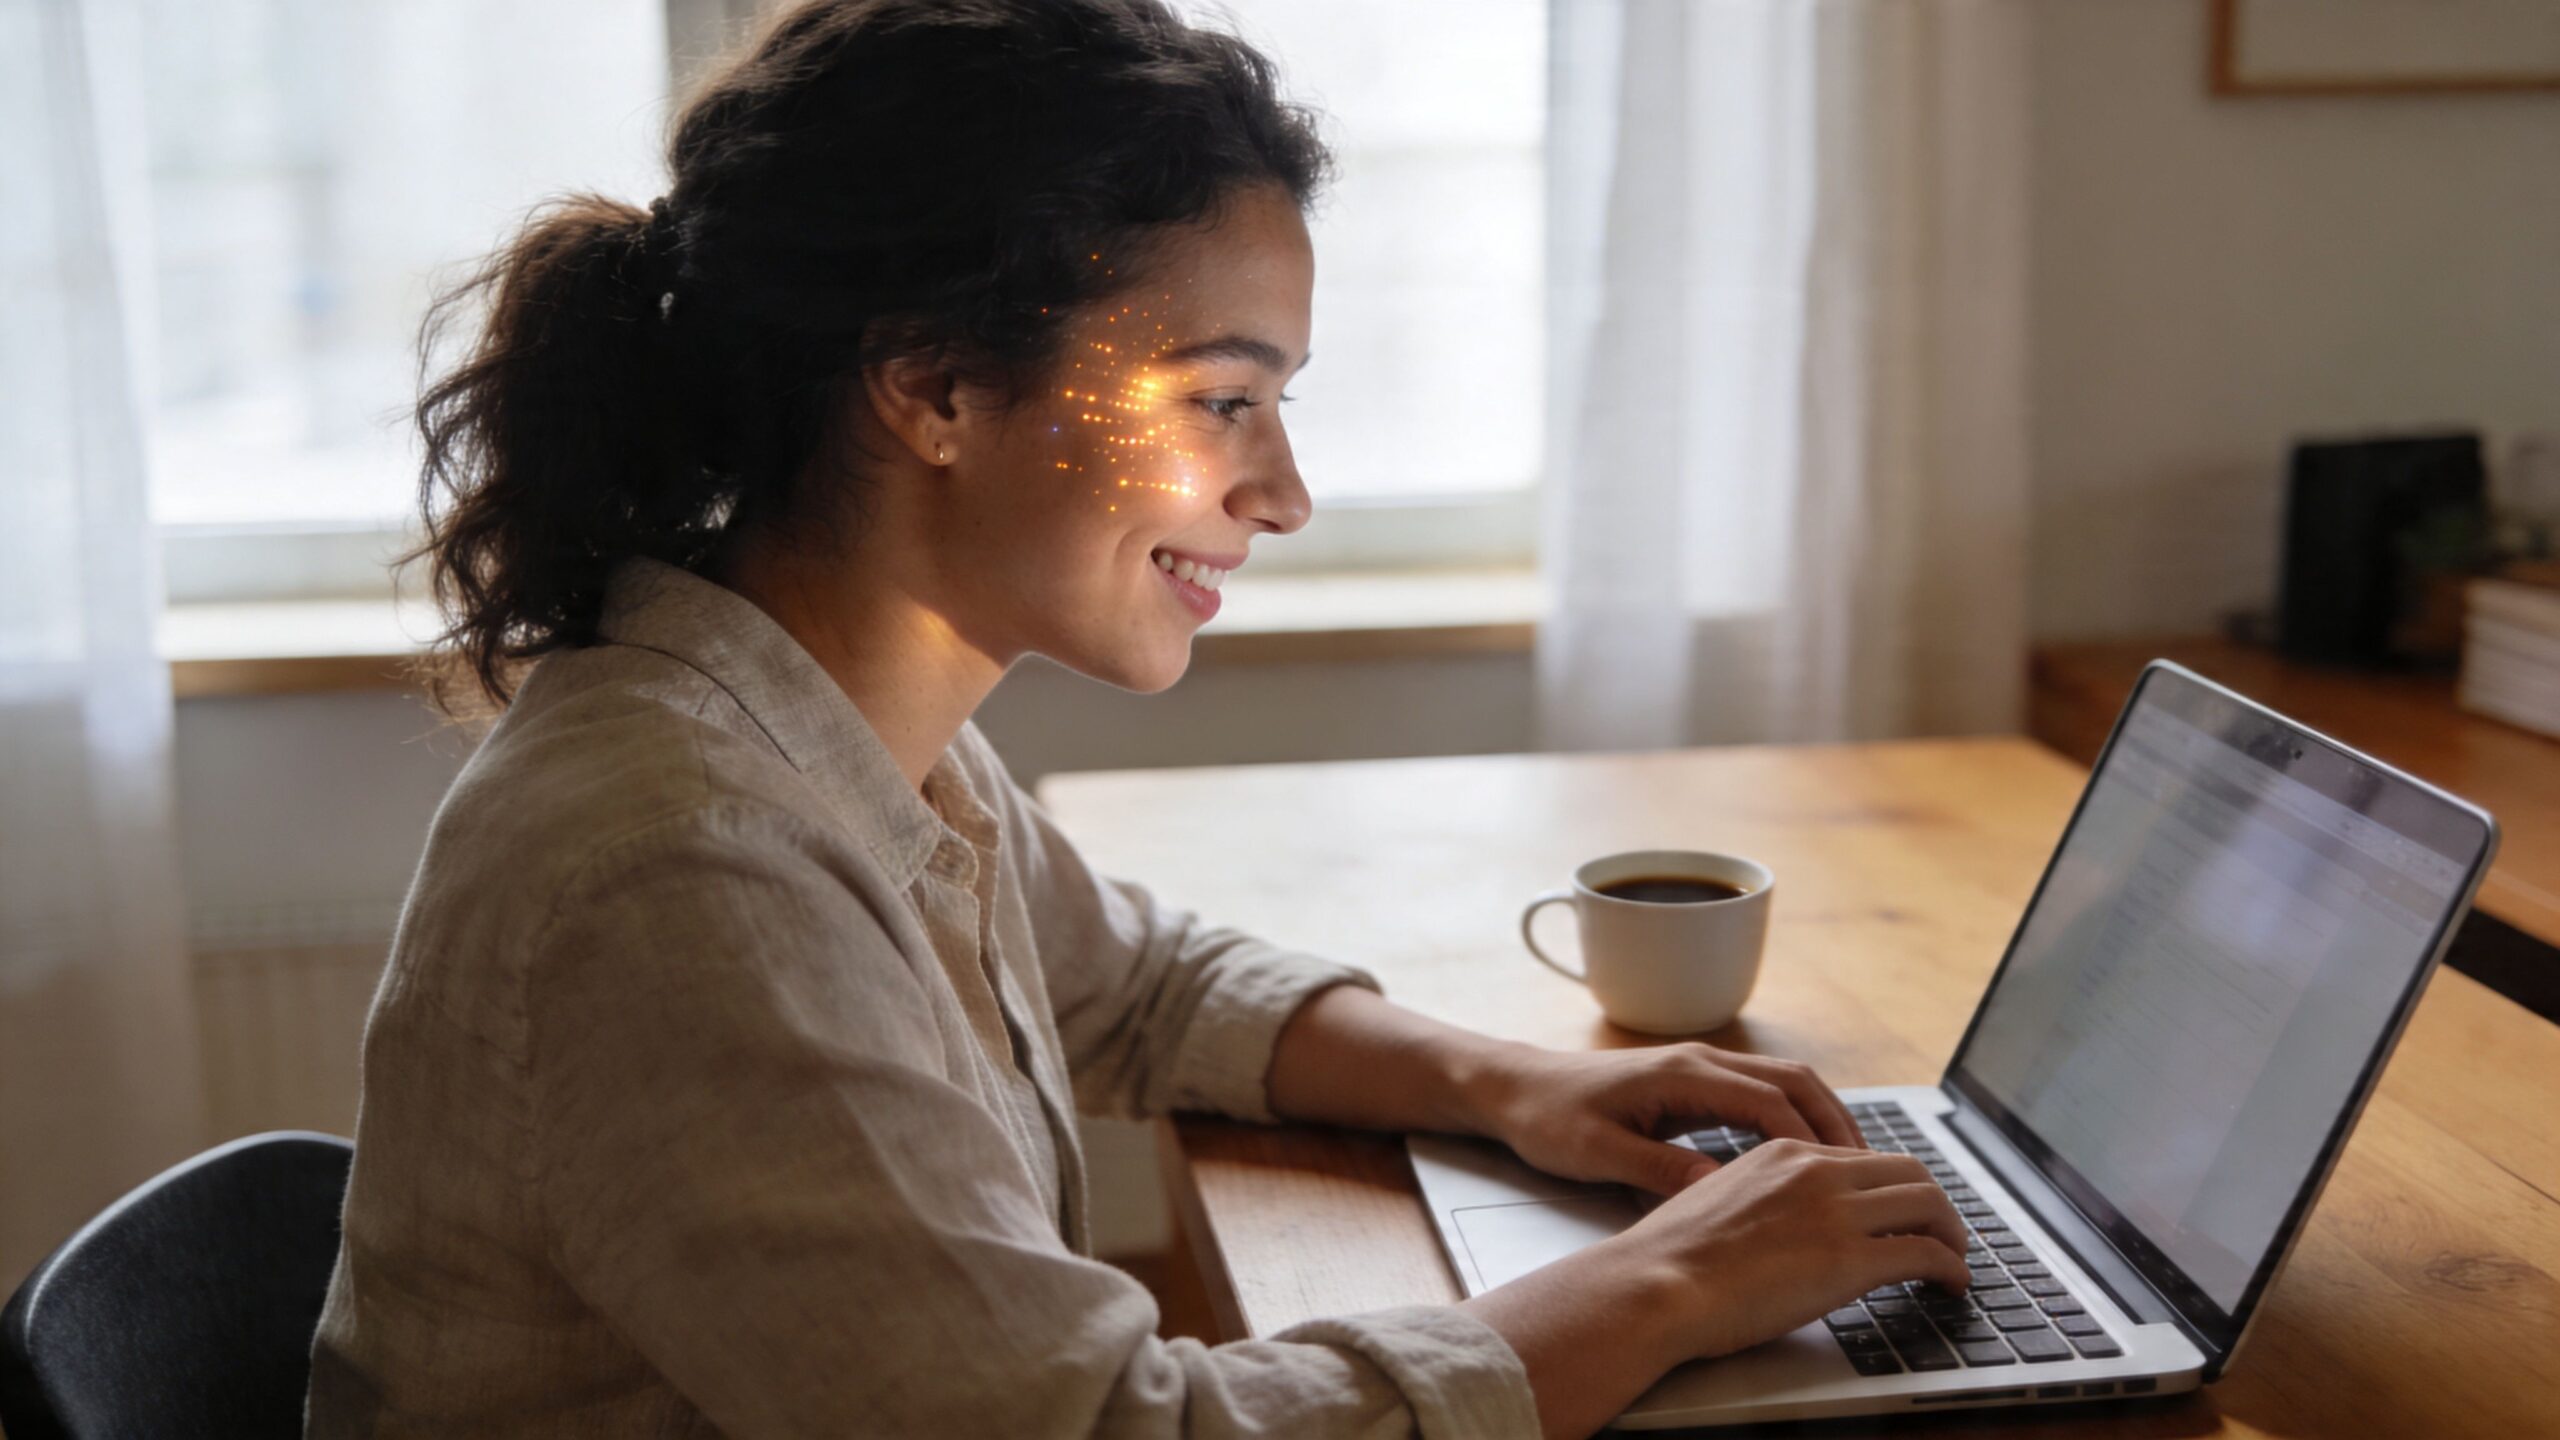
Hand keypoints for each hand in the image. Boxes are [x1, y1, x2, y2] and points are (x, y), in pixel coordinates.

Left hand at [1467, 1042, 1863, 1196]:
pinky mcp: (1692, 1082)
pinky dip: (1794, 1119)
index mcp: (1681, 1075)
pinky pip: (1761, 1093)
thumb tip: (1717, 1188)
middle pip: (1793, 1082)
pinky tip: (1806, 1157)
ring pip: (1783, 1083)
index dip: (1813, 1142)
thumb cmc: (1548, 1119)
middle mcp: (1699, 1061)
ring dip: (1821, 1120)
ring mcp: (1698, 1067)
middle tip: (1874, 1175)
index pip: (1769, 1103)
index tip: (1847, 1180)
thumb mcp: (1597, 1154)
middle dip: (1837, 1125)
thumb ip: (1657, 1170)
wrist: (1513, 1087)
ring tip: (1855, 1170)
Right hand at [1605, 1139, 1970, 1363]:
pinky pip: (1926, 1254)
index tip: (1902, 1213)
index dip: (1894, 1187)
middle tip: (1943, 1236)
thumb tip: (1778, 1225)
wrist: (1655, 1284)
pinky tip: (1950, 1286)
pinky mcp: (1850, 1259)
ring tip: (1955, 1262)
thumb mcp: (1717, 1201)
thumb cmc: (1670, 1258)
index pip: (1863, 1158)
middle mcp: (1815, 1171)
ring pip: (1929, 1206)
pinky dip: (1951, 1269)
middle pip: (1909, 1172)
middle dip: (1935, 1205)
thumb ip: (1759, 1199)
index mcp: (1782, 1152)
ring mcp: (1836, 1212)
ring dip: (1952, 1235)